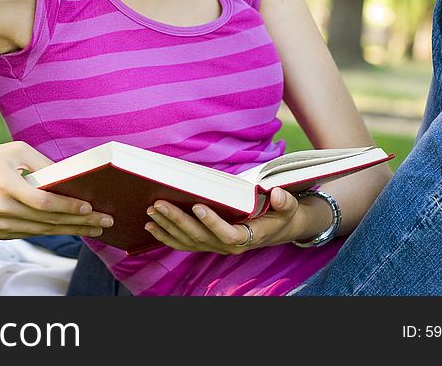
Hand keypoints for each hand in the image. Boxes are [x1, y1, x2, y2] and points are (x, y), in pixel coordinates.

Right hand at [0, 141, 113, 239]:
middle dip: (80, 222)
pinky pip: (31, 233)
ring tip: (94, 228)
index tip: (89, 207)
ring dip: (71, 230)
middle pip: (48, 220)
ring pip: (42, 231)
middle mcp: (1, 209)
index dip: (68, 207)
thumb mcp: (15, 151)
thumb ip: (43, 165)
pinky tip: (70, 227)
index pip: (43, 202)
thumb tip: (70, 178)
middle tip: (104, 221)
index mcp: (5, 186)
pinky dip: (52, 230)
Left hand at [143, 187, 298, 253]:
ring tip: (151, 211)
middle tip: (159, 204)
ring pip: (188, 241)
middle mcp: (229, 246)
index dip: (212, 223)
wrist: (280, 228)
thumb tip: (278, 195)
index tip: (197, 206)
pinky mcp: (207, 244)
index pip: (228, 235)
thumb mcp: (290, 207)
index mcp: (249, 237)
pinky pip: (184, 244)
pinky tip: (151, 226)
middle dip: (177, 220)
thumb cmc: (282, 214)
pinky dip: (166, 236)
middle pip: (200, 237)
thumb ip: (285, 202)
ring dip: (167, 227)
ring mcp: (216, 246)